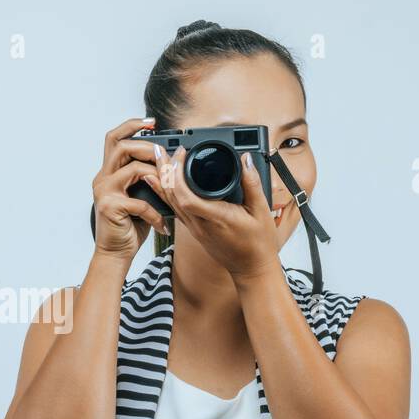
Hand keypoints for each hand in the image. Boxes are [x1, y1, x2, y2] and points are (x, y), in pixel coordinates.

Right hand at [91, 117, 168, 260]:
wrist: (115, 253)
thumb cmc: (129, 226)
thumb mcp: (138, 196)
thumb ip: (146, 177)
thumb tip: (170, 161)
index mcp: (108, 173)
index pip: (114, 138)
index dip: (131, 125)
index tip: (152, 122)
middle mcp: (102, 179)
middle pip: (120, 146)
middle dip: (146, 145)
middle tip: (163, 152)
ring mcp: (104, 192)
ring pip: (131, 168)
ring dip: (155, 174)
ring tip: (167, 186)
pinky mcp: (110, 207)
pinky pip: (140, 202)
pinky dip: (155, 213)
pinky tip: (162, 223)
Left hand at [152, 144, 282, 283]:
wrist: (251, 268)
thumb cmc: (258, 243)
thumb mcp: (261, 211)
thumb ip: (252, 183)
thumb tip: (246, 159)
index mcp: (217, 218)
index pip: (187, 197)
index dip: (177, 175)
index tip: (180, 154)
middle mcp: (200, 224)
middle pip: (172, 196)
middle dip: (164, 170)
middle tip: (161, 149)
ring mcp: (195, 229)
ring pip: (170, 203)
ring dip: (162, 180)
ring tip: (157, 159)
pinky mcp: (194, 230)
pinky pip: (175, 209)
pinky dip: (166, 193)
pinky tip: (161, 183)